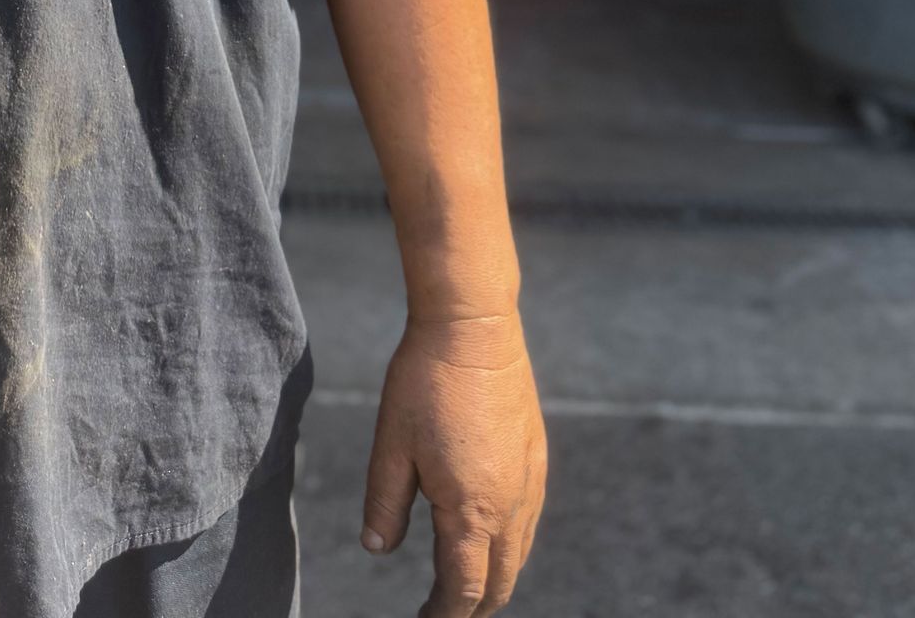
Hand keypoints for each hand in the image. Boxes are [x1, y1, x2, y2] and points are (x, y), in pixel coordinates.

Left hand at [360, 310, 545, 615]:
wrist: (475, 326)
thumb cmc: (425, 381)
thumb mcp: (391, 444)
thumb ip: (384, 505)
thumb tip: (376, 550)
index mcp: (471, 509)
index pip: (462, 588)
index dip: (444, 614)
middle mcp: (510, 506)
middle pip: (498, 582)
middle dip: (472, 606)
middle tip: (443, 612)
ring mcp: (530, 483)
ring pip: (519, 555)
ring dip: (493, 578)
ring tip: (463, 584)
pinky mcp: (537, 458)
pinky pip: (530, 523)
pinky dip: (510, 546)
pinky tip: (489, 536)